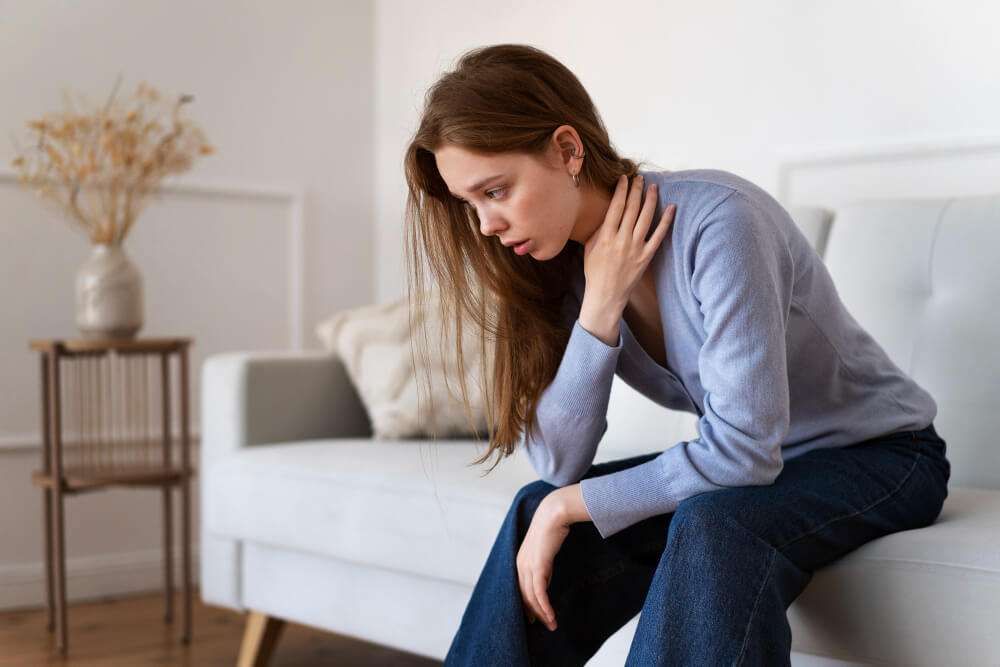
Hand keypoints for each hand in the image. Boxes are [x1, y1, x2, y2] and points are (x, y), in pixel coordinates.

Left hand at [516, 490, 575, 631]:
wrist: (553, 514)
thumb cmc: (551, 528)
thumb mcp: (544, 549)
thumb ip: (542, 563)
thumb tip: (545, 576)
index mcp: (520, 561)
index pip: (521, 589)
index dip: (527, 604)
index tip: (534, 617)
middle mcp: (521, 566)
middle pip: (524, 596)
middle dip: (533, 613)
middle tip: (543, 625)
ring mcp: (528, 567)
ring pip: (531, 598)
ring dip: (542, 614)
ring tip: (552, 625)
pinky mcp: (538, 567)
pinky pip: (539, 593)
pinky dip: (545, 607)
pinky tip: (551, 616)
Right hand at [581, 174, 675, 335]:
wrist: (605, 295)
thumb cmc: (595, 271)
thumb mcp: (590, 247)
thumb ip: (599, 229)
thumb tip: (609, 212)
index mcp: (605, 237)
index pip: (615, 207)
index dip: (621, 191)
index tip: (624, 178)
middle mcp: (621, 240)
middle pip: (631, 209)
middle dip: (636, 190)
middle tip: (639, 177)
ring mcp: (635, 248)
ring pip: (645, 218)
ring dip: (650, 200)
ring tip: (653, 187)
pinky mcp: (646, 257)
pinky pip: (658, 236)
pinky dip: (666, 221)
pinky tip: (671, 208)